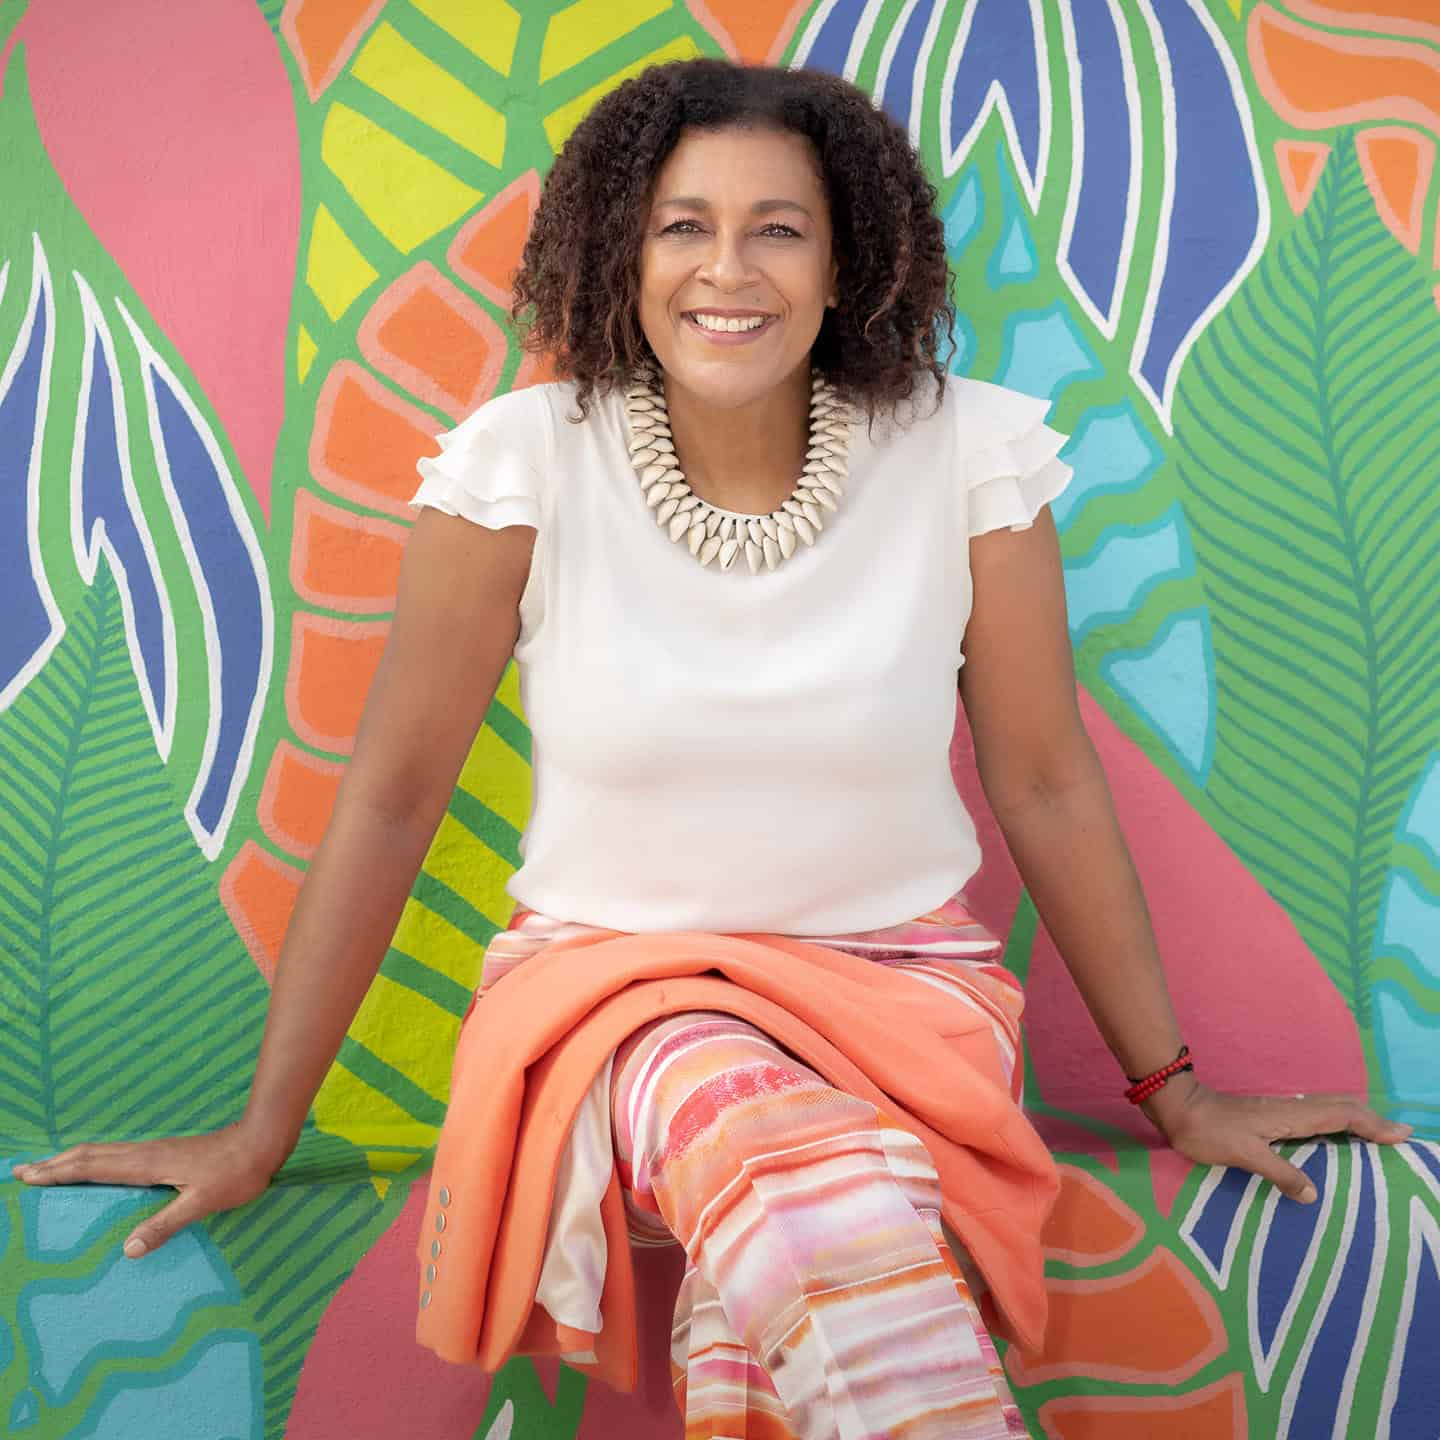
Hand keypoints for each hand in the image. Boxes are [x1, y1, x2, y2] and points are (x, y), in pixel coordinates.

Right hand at [9, 1122, 288, 1257]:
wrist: (262, 1142)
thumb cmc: (236, 1173)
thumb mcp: (202, 1202)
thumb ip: (166, 1224)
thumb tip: (127, 1249)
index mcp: (147, 1164)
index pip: (92, 1167)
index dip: (58, 1172)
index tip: (28, 1176)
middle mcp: (146, 1153)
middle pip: (91, 1155)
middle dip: (55, 1163)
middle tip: (22, 1172)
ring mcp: (156, 1151)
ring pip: (104, 1152)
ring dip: (73, 1160)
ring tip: (50, 1170)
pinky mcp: (166, 1154)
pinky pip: (120, 1156)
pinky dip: (97, 1161)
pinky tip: (99, 1172)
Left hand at [1139, 1077, 1413, 1202]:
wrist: (1178, 1109)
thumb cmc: (1209, 1132)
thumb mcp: (1244, 1155)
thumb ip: (1279, 1172)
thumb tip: (1313, 1194)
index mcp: (1290, 1116)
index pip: (1342, 1115)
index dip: (1373, 1125)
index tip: (1401, 1136)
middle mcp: (1290, 1109)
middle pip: (1341, 1107)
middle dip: (1372, 1120)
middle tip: (1398, 1137)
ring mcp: (1279, 1112)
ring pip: (1327, 1110)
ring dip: (1355, 1120)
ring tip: (1377, 1139)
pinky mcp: (1269, 1117)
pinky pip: (1313, 1118)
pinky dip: (1334, 1124)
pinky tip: (1333, 1140)